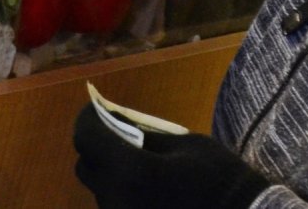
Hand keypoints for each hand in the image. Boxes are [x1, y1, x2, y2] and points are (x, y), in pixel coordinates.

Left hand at [71, 107, 269, 208]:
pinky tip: (146, 189)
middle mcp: (117, 199)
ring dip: (110, 173)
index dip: (87, 119)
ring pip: (100, 191)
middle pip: (86, 167)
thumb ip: (145, 135)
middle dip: (96, 147)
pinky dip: (123, 194)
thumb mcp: (185, 144)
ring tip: (137, 164)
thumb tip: (117, 124)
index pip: (86, 137)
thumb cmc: (220, 179)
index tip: (97, 108)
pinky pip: (116, 207)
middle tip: (117, 135)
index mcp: (131, 170)